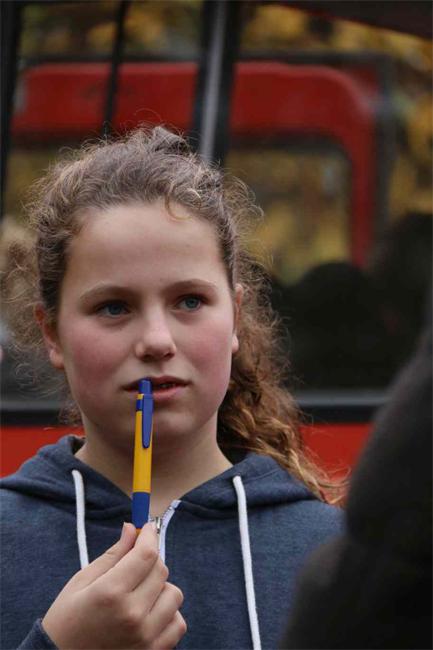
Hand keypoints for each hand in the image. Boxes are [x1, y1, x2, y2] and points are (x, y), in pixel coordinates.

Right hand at [42, 522, 185, 648]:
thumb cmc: (67, 620)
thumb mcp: (82, 581)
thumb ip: (113, 554)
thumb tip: (132, 528)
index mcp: (111, 593)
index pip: (146, 554)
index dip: (149, 536)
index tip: (146, 529)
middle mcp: (132, 615)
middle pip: (161, 571)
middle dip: (150, 560)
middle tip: (135, 563)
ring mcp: (145, 637)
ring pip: (174, 595)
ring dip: (161, 588)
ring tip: (140, 593)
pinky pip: (178, 624)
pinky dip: (168, 614)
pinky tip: (149, 613)